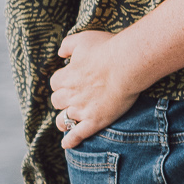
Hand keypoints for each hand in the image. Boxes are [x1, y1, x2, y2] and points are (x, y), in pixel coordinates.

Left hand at [51, 30, 144, 147]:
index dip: (63, 82)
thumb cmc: (108, 48)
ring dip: (64, 120)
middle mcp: (69, 95)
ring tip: (68, 121)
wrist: (127, 63)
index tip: (72, 80)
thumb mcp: (83, 39)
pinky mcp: (95, 120)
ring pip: (64, 119)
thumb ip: (67, 45)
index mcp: (65, 77)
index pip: (55, 83)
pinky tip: (67, 144)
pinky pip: (78, 134)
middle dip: (63, 100)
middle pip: (57, 101)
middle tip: (74, 98)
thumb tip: (59, 53)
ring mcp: (81, 109)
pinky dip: (71, 140)